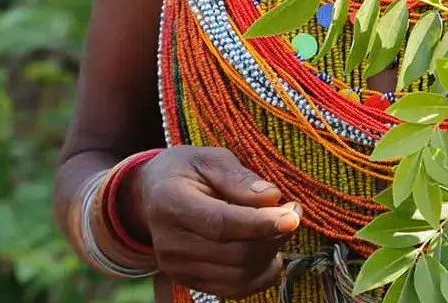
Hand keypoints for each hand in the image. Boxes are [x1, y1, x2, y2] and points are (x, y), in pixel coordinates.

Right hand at [125, 146, 301, 298]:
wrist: (153, 195)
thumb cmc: (186, 171)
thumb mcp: (210, 158)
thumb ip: (239, 177)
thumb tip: (272, 196)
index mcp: (170, 202)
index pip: (220, 223)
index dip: (260, 223)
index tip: (292, 217)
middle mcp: (170, 242)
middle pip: (234, 253)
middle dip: (273, 236)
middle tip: (294, 213)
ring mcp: (177, 267)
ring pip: (238, 275)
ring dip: (270, 254)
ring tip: (281, 229)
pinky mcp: (188, 281)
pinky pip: (233, 289)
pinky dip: (260, 275)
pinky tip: (270, 253)